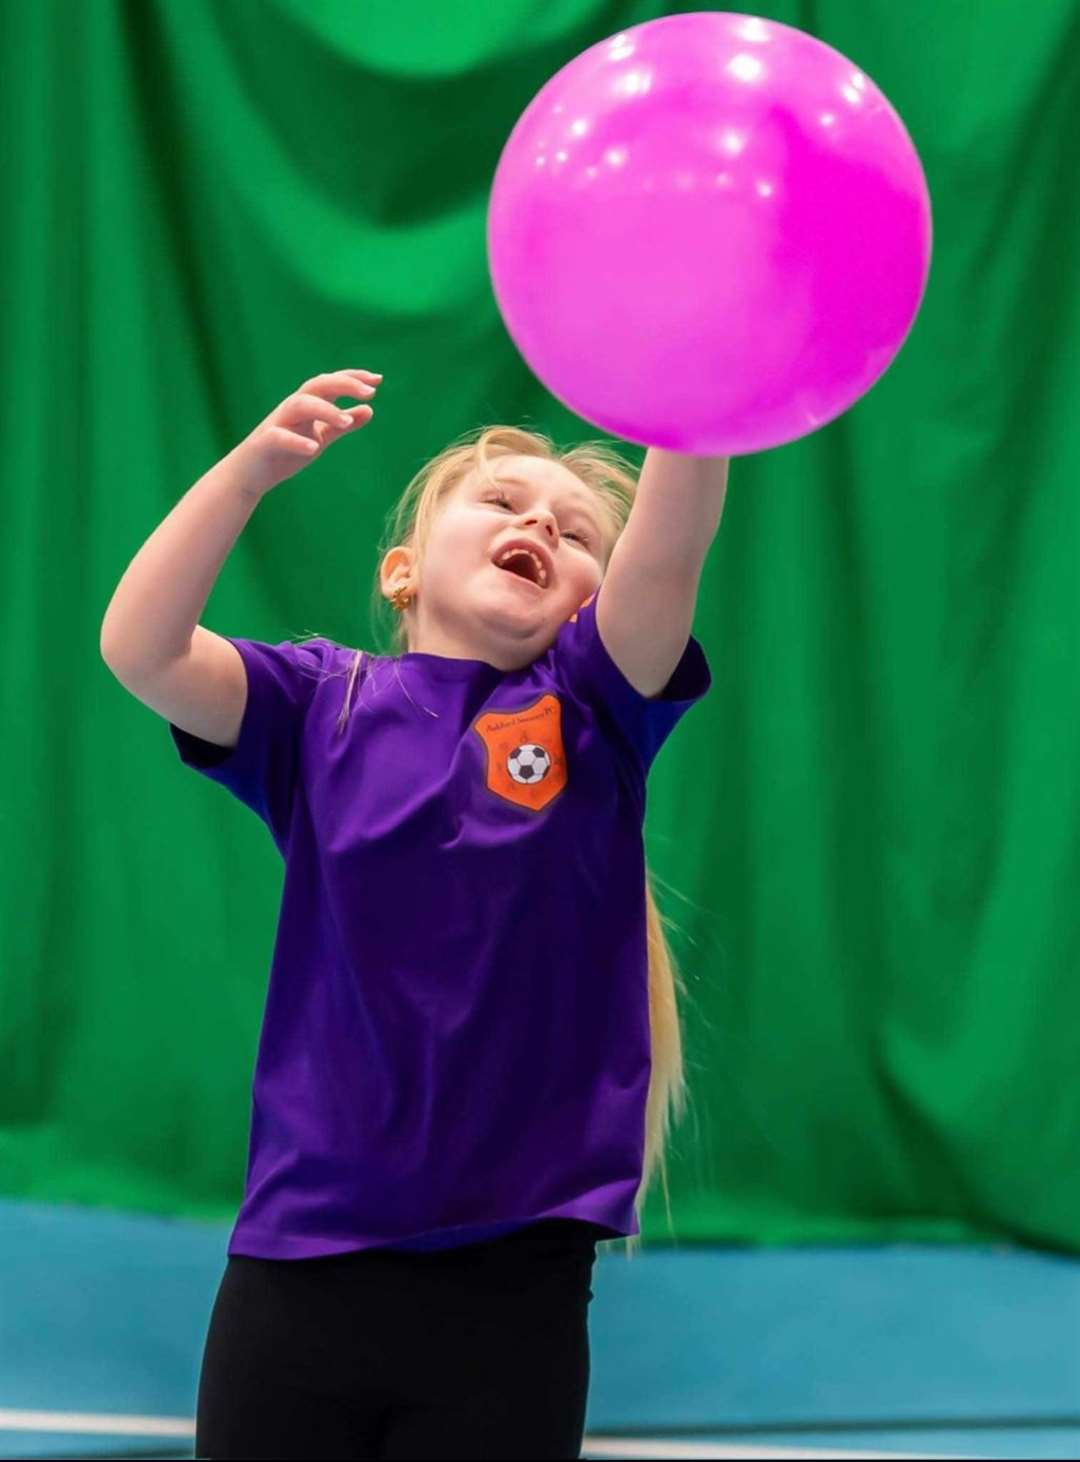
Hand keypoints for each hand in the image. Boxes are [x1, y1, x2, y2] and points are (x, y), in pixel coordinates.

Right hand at [230, 369, 380, 498]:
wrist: (250, 474)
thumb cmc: (286, 453)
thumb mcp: (320, 437)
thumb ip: (342, 424)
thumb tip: (370, 409)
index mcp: (307, 404)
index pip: (331, 383)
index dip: (353, 378)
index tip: (377, 380)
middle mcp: (292, 407)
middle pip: (317, 385)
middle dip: (343, 385)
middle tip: (370, 393)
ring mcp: (278, 422)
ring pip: (300, 405)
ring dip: (325, 410)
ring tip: (347, 422)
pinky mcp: (265, 442)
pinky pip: (280, 437)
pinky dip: (297, 441)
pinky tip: (313, 448)